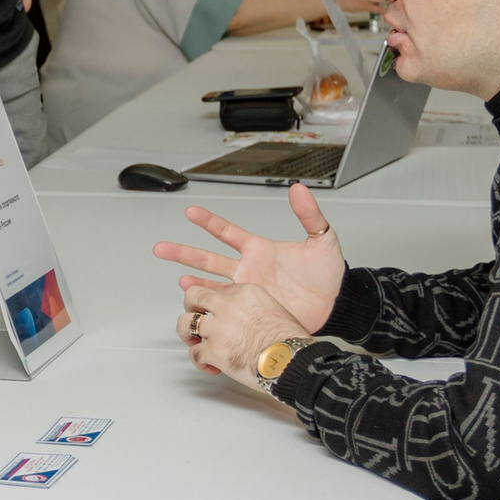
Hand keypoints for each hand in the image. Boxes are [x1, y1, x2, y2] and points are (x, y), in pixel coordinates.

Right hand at [151, 185, 345, 332]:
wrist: (336, 306)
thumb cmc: (329, 274)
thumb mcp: (322, 240)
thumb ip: (309, 215)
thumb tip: (299, 189)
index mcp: (260, 249)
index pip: (228, 232)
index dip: (209, 222)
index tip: (190, 212)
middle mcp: (249, 269)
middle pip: (209, 257)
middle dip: (184, 251)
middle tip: (162, 247)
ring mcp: (248, 289)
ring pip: (211, 282)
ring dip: (191, 278)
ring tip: (174, 275)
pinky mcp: (251, 309)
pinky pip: (223, 304)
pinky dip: (207, 301)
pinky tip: (193, 297)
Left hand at [178, 282, 307, 393]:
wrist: (292, 360)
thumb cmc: (291, 341)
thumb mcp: (276, 309)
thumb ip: (253, 309)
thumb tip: (245, 319)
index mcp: (244, 292)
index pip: (216, 289)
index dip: (213, 302)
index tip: (212, 309)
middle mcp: (228, 305)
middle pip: (194, 296)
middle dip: (190, 307)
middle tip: (194, 317)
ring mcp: (218, 327)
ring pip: (185, 323)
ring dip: (187, 334)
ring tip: (194, 342)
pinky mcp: (214, 350)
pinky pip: (195, 353)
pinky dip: (199, 361)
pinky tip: (209, 365)